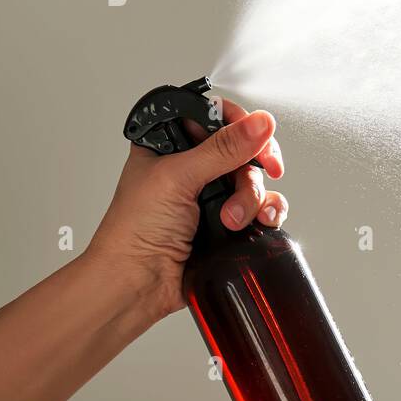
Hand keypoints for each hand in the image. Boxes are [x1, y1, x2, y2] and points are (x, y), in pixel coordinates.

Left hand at [87, 99, 287, 321]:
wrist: (136, 284)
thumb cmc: (133, 232)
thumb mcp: (178, 178)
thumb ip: (222, 148)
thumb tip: (259, 123)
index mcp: (171, 144)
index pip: (214, 116)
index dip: (240, 123)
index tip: (257, 137)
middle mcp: (192, 167)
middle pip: (243, 148)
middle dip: (251, 166)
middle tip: (264, 171)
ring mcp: (211, 196)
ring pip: (255, 179)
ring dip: (252, 198)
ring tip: (231, 219)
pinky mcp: (228, 223)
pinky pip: (263, 207)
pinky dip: (267, 212)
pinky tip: (259, 222)